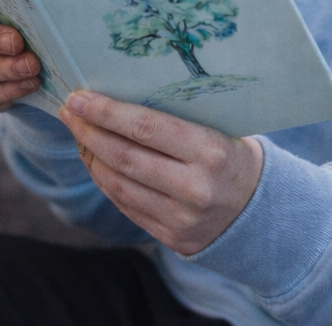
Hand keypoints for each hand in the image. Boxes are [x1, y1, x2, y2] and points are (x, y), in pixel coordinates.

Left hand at [59, 90, 262, 255]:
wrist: (262, 212)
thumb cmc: (234, 155)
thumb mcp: (220, 129)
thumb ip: (178, 117)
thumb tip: (120, 94)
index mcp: (209, 151)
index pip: (145, 128)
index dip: (106, 112)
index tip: (78, 98)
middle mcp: (194, 188)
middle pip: (125, 157)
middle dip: (89, 131)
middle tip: (69, 112)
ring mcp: (181, 218)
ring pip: (118, 185)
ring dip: (91, 158)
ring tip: (80, 135)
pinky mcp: (171, 238)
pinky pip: (126, 206)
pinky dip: (106, 182)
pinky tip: (96, 163)